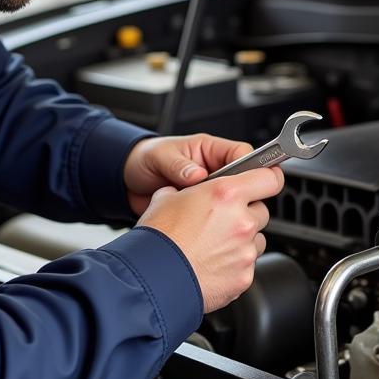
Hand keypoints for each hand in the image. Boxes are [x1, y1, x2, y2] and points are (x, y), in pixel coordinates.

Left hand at [123, 133, 252, 214]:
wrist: (127, 182)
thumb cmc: (145, 160)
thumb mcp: (160, 157)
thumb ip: (179, 165)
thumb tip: (197, 175)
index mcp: (210, 150)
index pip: (242, 154)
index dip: (251, 168)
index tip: (250, 182)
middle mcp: (215, 171)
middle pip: (244, 183)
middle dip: (240, 195)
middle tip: (225, 204)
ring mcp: (211, 194)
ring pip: (235, 204)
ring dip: (225, 212)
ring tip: (208, 217)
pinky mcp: (204, 212)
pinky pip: (219, 219)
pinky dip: (215, 225)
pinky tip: (204, 228)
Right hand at [137, 166, 284, 312]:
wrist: (152, 279)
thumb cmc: (158, 239)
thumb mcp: (166, 197)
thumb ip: (189, 190)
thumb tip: (187, 190)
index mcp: (226, 194)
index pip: (269, 178)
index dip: (268, 178)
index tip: (267, 180)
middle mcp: (242, 221)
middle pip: (261, 211)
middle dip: (245, 214)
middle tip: (221, 221)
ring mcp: (245, 251)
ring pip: (256, 240)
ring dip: (241, 240)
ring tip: (213, 246)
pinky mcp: (244, 277)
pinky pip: (247, 266)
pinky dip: (234, 265)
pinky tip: (211, 264)